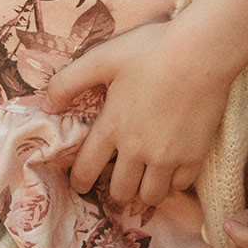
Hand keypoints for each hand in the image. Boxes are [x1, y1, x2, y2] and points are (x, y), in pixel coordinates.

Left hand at [45, 21, 224, 206]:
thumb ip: (70, 81)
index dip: (80, 182)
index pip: (87, 168)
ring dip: (144, 193)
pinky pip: (181, 186)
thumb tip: (46, 104)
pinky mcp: (195, 156)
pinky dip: (174, 183)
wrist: (201, 53)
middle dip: (114, 193)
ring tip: (145, 183)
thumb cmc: (150, 51)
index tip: (80, 186)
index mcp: (112, 127)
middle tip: (117, 187)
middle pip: (120, 190)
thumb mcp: (102, 58)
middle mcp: (137, 149)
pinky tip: (172, 171)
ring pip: (151, 196)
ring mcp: (168, 156)